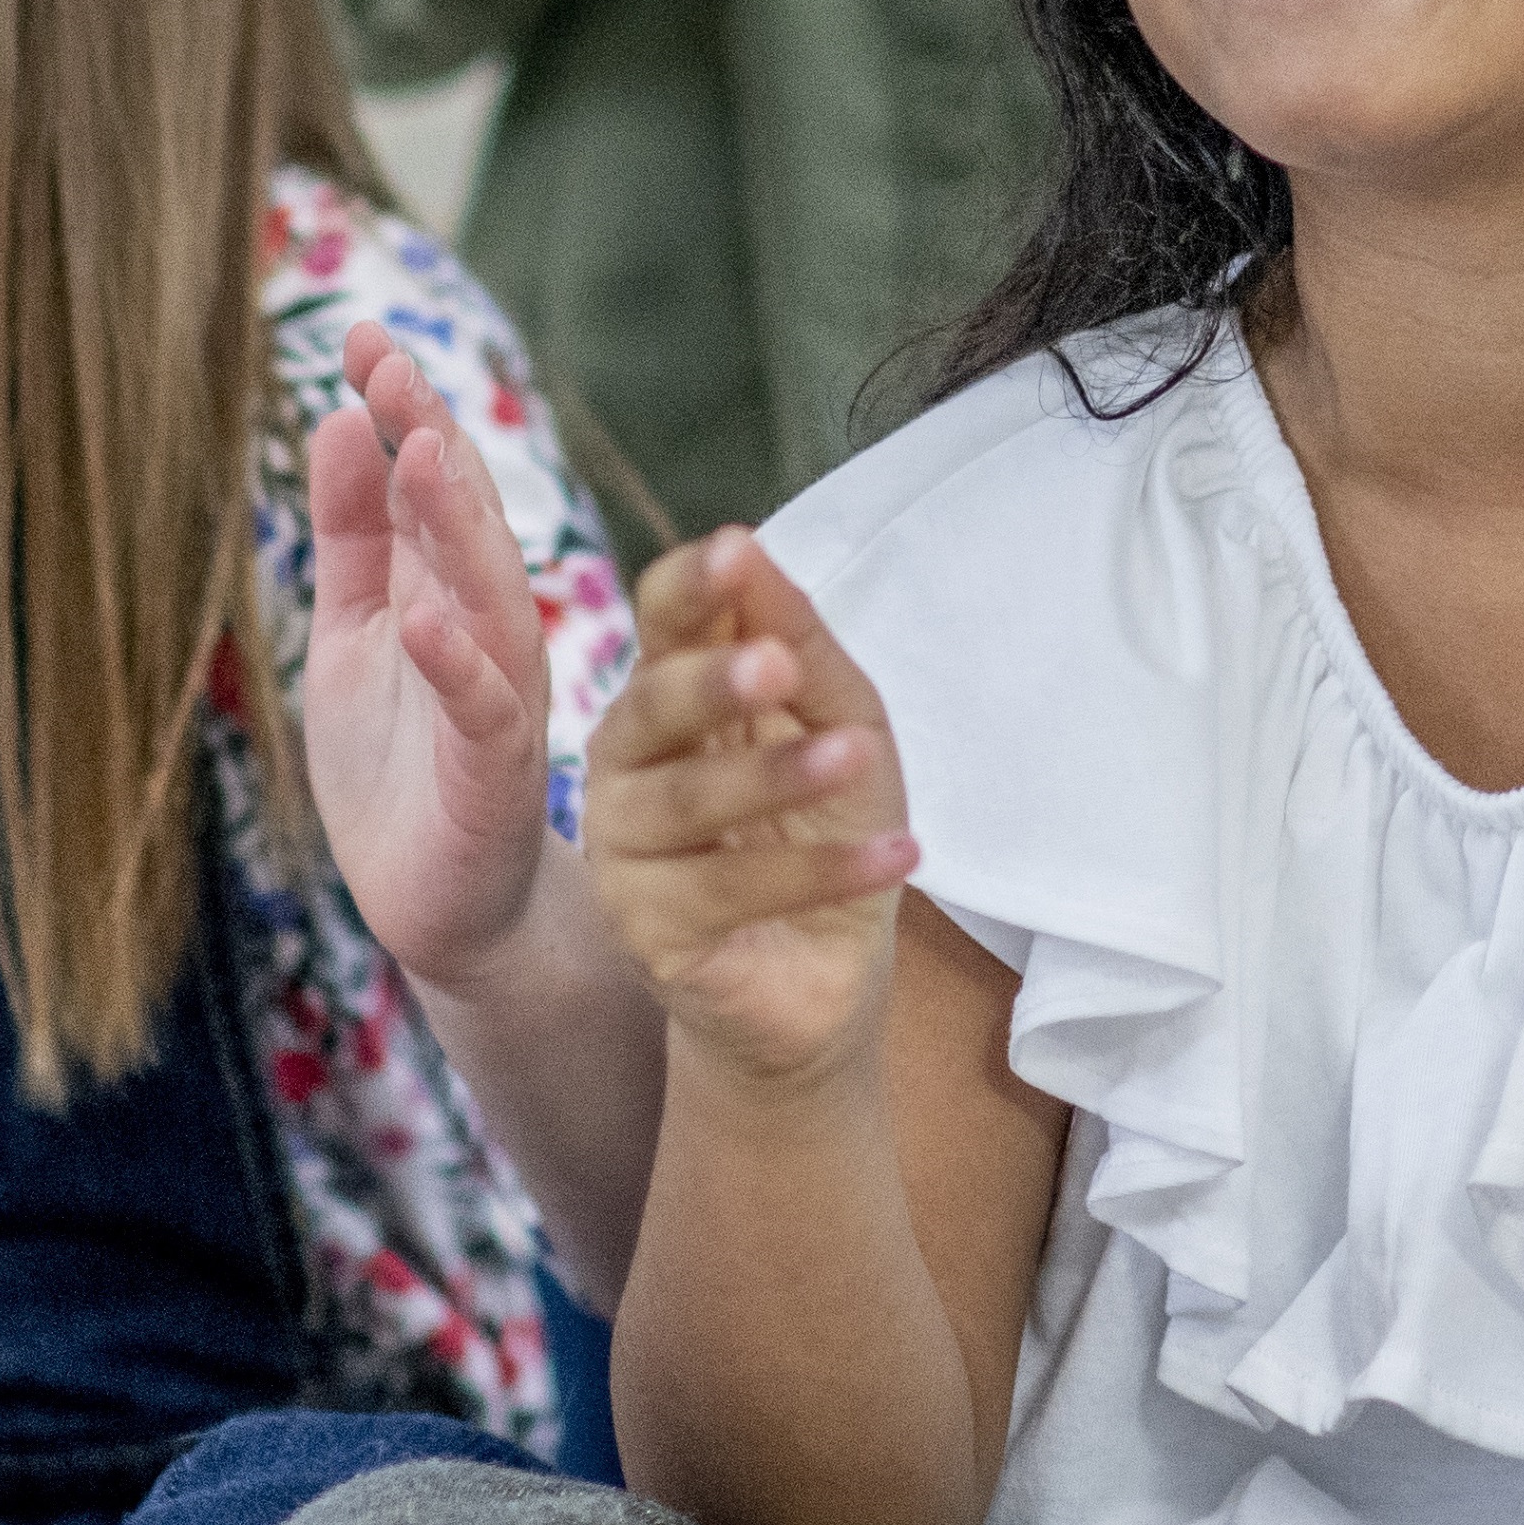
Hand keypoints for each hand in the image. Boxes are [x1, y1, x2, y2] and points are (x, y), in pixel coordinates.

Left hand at [292, 318, 558, 982]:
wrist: (440, 905)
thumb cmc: (400, 766)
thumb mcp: (354, 631)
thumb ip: (353, 535)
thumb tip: (341, 419)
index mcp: (451, 588)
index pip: (431, 479)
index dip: (402, 410)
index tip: (359, 335)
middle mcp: (487, 628)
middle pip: (466, 519)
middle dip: (433, 438)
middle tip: (393, 363)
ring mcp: (499, 697)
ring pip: (488, 595)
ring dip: (458, 526)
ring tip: (420, 452)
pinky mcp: (495, 773)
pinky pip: (482, 709)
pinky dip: (456, 660)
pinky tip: (422, 616)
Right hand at [580, 532, 918, 1092]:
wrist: (825, 976)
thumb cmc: (824, 829)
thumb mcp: (841, 724)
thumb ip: (800, 646)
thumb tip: (749, 548)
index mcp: (670, 696)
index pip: (662, 623)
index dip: (692, 588)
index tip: (735, 551)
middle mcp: (626, 766)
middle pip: (652, 707)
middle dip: (713, 684)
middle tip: (775, 666)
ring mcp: (625, 852)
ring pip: (688, 802)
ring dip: (777, 777)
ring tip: (855, 759)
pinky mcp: (647, 933)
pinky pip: (732, 893)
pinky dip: (821, 873)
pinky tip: (898, 857)